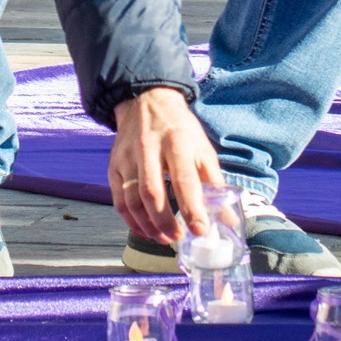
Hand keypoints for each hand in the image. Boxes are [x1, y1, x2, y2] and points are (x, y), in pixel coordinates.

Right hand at [109, 86, 222, 246]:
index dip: (192, 207)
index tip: (201, 230)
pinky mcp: (114, 167)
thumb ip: (214, 183)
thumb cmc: (179, 129)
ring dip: (147, 225)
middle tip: (178, 238)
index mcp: (177, 142)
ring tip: (164, 238)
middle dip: (165, 221)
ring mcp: (127, 158)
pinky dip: (131, 221)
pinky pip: (119, 200)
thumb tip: (226, 218)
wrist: (147, 102)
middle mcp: (149, 149)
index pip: (184, 179)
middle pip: (152, 192)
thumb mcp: (202, 147)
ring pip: (132, 199)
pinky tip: (145, 230)